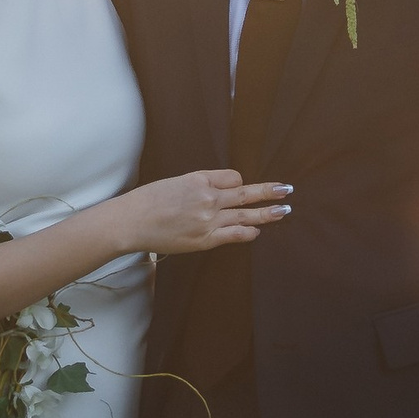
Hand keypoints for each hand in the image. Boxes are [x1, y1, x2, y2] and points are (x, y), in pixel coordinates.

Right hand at [124, 170, 292, 255]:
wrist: (131, 221)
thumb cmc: (149, 201)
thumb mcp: (176, 182)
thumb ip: (199, 186)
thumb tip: (220, 191)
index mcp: (200, 179)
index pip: (233, 178)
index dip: (238, 183)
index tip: (238, 188)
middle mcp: (208, 197)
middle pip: (246, 193)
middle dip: (269, 191)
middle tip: (287, 190)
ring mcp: (208, 219)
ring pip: (246, 214)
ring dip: (268, 212)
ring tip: (284, 210)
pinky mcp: (204, 239)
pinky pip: (234, 234)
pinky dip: (248, 232)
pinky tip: (256, 231)